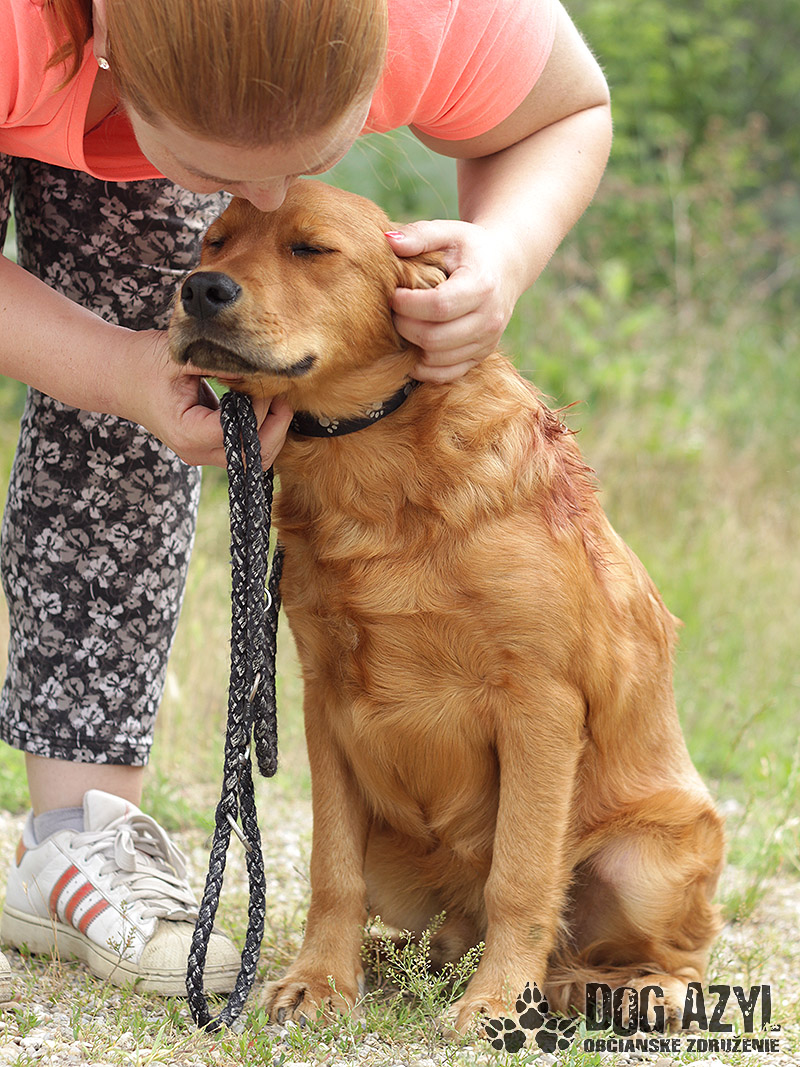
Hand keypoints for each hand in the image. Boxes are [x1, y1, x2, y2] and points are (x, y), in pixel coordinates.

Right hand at [115, 329, 292, 467]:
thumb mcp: (182, 356)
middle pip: (253, 456)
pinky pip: (245, 448)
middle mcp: (196, 451)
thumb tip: (258, 367)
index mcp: (187, 432)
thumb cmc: (145, 362)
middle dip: (275, 426)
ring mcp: (203, 454)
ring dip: (271, 430)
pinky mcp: (209, 447)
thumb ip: (219, 363)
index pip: (239, 432)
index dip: (259, 409)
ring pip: (254, 458)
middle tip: (278, 392)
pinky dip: (260, 429)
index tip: (264, 381)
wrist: (118, 375)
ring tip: (271, 396)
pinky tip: (260, 402)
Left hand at [386, 221, 519, 382]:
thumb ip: (419, 235)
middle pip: (434, 338)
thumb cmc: (471, 248)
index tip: (393, 294)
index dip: (408, 305)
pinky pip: (447, 374)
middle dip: (404, 326)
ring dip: (411, 347)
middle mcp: (490, 319)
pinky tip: (412, 348)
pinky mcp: (481, 356)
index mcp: (482, 286)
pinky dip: (424, 368)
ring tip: (403, 324)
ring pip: (438, 359)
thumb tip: (388, 242)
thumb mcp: (449, 232)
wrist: (506, 266)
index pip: (439, 306)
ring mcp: (487, 341)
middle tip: (392, 311)